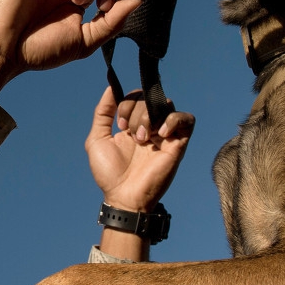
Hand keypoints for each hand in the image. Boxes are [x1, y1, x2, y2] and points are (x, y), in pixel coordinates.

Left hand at [87, 88, 194, 212]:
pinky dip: (174, 120)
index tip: (120, 124)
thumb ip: (103, 113)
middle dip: (137, 113)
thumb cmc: (109, 174)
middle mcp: (150, 126)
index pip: (136, 96)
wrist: (124, 196)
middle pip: (149, 98)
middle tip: (133, 135)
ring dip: (151, 117)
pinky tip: (160, 134)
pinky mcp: (178, 144)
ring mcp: (165, 134)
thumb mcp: (97, 139)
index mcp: (132, 124)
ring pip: (166, 105)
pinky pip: (187, 119)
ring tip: (144, 138)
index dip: (127, 103)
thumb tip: (110, 87)